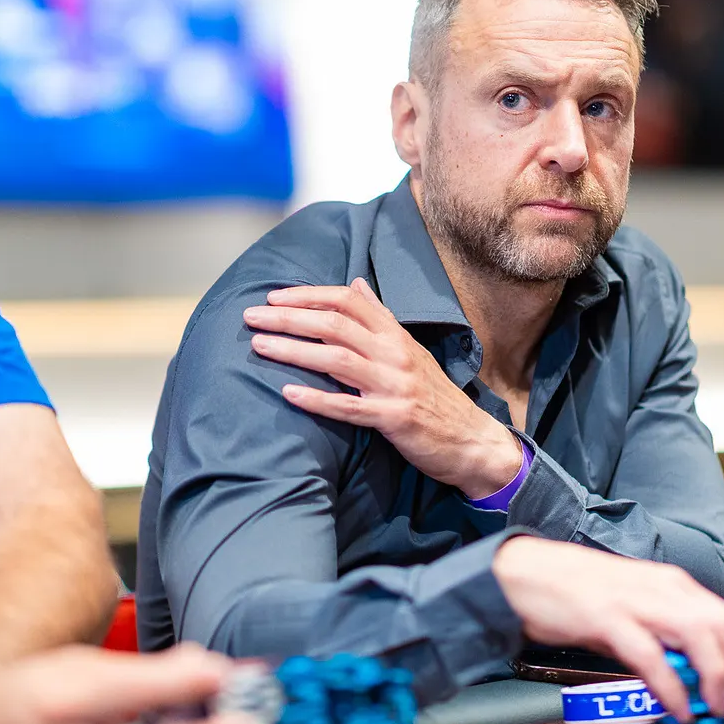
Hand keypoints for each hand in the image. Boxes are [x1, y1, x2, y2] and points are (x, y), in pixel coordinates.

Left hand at [244, 278, 522, 497]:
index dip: (309, 295)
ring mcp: (394, 385)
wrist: (472, 440)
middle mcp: (394, 354)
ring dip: (293, 350)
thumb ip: (381, 317)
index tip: (275, 296)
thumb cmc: (434, 396)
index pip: (348, 301)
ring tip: (258, 346)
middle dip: (289, 317)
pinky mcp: (393, 418)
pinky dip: (317, 399)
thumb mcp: (410, 350)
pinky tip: (288, 394)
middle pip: (335, 324)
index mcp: (396, 335)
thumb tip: (355, 283)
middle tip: (252, 316)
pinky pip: (348, 407)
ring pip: (336, 359)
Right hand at [493, 537, 723, 722]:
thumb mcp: (630, 604)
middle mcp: (661, 587)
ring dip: (716, 678)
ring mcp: (635, 600)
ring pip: (698, 636)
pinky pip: (651, 656)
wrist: (523, 571)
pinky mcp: (607, 617)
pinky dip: (670, 686)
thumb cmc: (574, 589)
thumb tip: (687, 672)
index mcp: (670, 582)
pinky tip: (676, 708)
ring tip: (716, 709)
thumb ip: (660, 632)